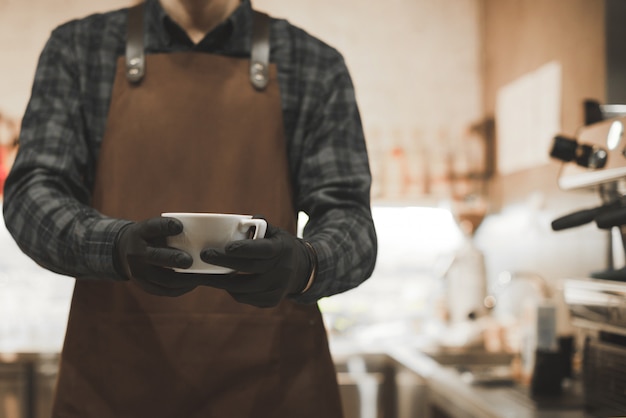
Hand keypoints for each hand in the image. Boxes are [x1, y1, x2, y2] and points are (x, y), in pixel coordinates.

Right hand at [114, 217, 206, 296]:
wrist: (125, 251)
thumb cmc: (151, 237)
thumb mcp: (155, 228)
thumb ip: (173, 229)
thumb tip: (206, 232)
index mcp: (141, 232)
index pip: (152, 227)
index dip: (165, 226)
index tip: (180, 226)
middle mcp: (136, 252)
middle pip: (155, 256)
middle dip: (173, 259)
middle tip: (189, 260)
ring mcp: (138, 272)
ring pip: (164, 279)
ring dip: (185, 279)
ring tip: (201, 276)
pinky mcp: (145, 286)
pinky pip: (165, 290)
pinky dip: (182, 288)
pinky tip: (195, 283)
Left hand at [199, 223, 313, 307]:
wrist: (301, 270)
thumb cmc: (280, 246)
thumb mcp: (275, 232)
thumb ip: (258, 225)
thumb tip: (240, 221)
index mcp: (282, 249)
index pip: (262, 250)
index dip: (244, 249)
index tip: (226, 247)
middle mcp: (282, 270)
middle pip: (249, 268)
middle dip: (224, 262)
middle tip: (205, 256)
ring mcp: (277, 288)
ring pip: (244, 288)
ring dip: (222, 281)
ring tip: (206, 274)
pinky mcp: (271, 301)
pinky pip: (246, 298)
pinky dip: (232, 291)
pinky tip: (223, 283)